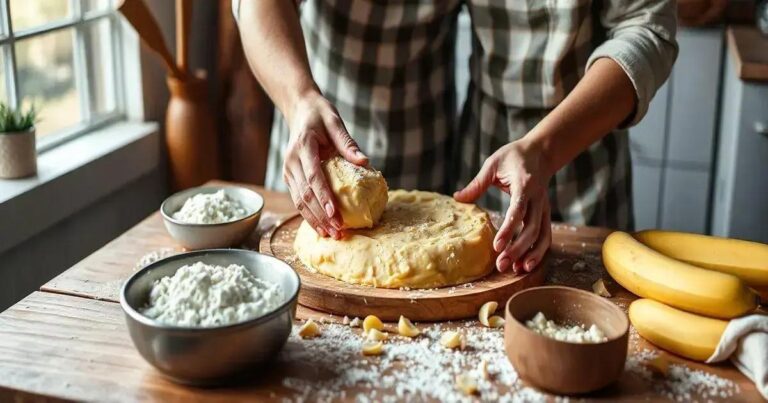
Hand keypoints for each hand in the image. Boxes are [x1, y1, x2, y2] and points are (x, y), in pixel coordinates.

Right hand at [283, 91, 367, 238]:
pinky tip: (321, 227)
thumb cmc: (320, 115)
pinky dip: (309, 215)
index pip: (313, 176)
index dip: (323, 196)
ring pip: (299, 201)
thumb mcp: (335, 122)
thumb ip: (348, 143)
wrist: (300, 110)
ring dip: (314, 220)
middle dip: (321, 215)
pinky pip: (298, 199)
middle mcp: (291, 161)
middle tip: (338, 231)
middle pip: (305, 194)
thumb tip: (365, 162)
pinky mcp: (290, 177)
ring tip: (331, 235)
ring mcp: (288, 171)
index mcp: (302, 147)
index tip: (335, 213)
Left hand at [454, 139, 551, 273]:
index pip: (518, 210)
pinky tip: (524, 265)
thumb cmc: (514, 156)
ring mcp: (545, 207)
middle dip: (517, 249)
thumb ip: (477, 183)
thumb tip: (457, 198)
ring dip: (530, 254)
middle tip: (501, 265)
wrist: (541, 152)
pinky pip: (546, 236)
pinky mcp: (546, 214)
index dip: (508, 230)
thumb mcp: (493, 164)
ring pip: (542, 236)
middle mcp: (538, 199)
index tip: (496, 246)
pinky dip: (538, 251)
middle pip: (532, 229)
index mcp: (525, 185)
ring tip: (516, 270)